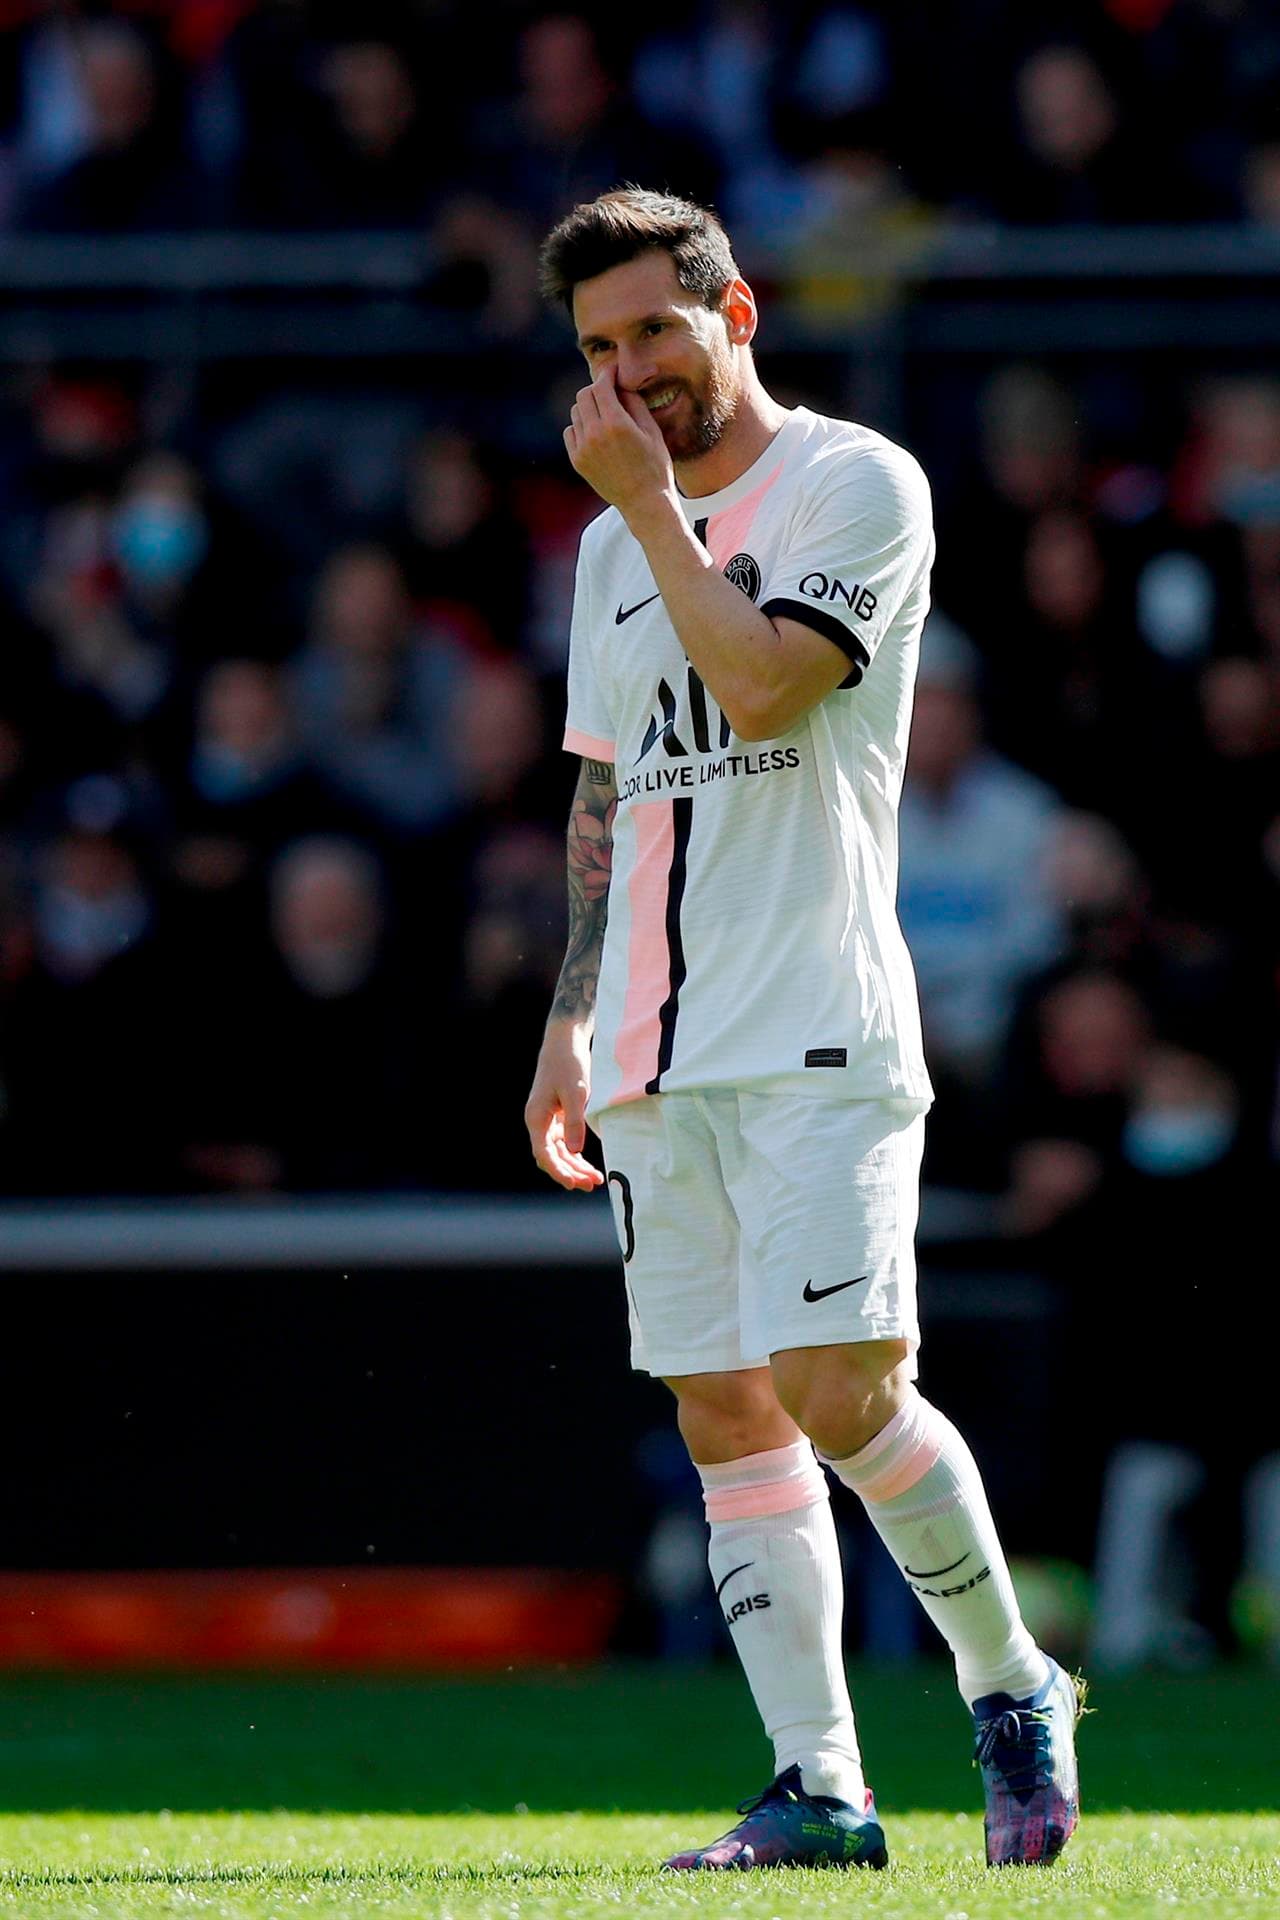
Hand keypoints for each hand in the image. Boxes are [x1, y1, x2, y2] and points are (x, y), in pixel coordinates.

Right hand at [524, 1020, 603, 1191]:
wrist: (566, 1041)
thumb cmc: (568, 1063)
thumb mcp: (575, 1092)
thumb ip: (574, 1122)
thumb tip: (575, 1151)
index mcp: (536, 1117)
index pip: (544, 1153)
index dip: (558, 1171)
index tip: (573, 1183)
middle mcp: (538, 1122)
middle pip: (551, 1157)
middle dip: (570, 1172)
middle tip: (590, 1185)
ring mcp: (547, 1120)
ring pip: (559, 1152)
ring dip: (574, 1166)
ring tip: (594, 1179)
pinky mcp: (558, 1116)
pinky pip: (565, 1142)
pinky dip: (575, 1154)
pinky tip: (588, 1164)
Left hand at [564, 362, 673, 515]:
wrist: (644, 502)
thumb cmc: (655, 465)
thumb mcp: (651, 430)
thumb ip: (634, 402)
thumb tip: (620, 383)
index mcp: (616, 423)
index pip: (601, 385)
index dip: (607, 373)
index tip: (613, 371)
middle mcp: (595, 434)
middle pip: (584, 395)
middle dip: (597, 389)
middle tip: (610, 393)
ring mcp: (583, 449)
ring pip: (576, 412)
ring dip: (588, 407)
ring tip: (604, 414)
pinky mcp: (577, 461)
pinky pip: (570, 432)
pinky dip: (580, 427)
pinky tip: (595, 433)